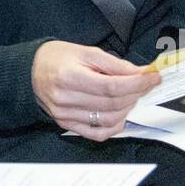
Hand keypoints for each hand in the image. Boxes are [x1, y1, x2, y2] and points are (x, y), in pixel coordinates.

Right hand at [32, 39, 160, 140]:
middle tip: (146, 83)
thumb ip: (114, 64)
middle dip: (136, 93)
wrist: (31, 71)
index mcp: (69, 76)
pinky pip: (97, 133)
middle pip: (112, 103)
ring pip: (109, 119)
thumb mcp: (86, 52)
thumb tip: (140, 73)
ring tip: (131, 95)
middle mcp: (66, 99)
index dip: (137, 83)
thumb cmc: (58, 58)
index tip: (154, 77)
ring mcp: (65, 115)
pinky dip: (114, 126)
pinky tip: (120, 114)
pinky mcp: (67, 125)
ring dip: (128, 108)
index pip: (112, 86)